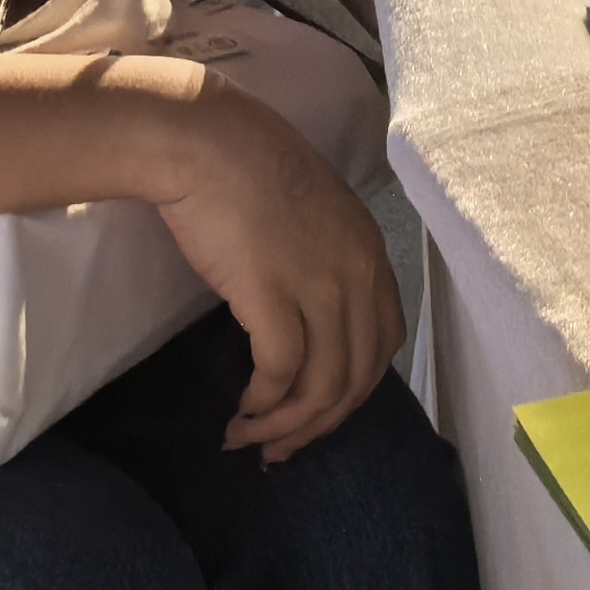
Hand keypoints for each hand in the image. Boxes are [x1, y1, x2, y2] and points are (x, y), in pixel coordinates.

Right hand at [148, 81, 404, 456]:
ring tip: (250, 439)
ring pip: (323, 386)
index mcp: (371, 254)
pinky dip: (265, 404)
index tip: (315, 415)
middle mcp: (358, 274)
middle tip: (280, 449)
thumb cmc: (246, 171)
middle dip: (319, 424)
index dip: (352, 391)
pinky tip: (243, 412)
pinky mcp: (274, 295)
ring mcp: (320, 285)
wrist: (205, 141)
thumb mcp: (311, 217)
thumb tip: (305, 321)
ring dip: (286, 426)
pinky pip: (282, 374)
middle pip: (358, 377)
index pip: (384, 346)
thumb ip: (322, 264)